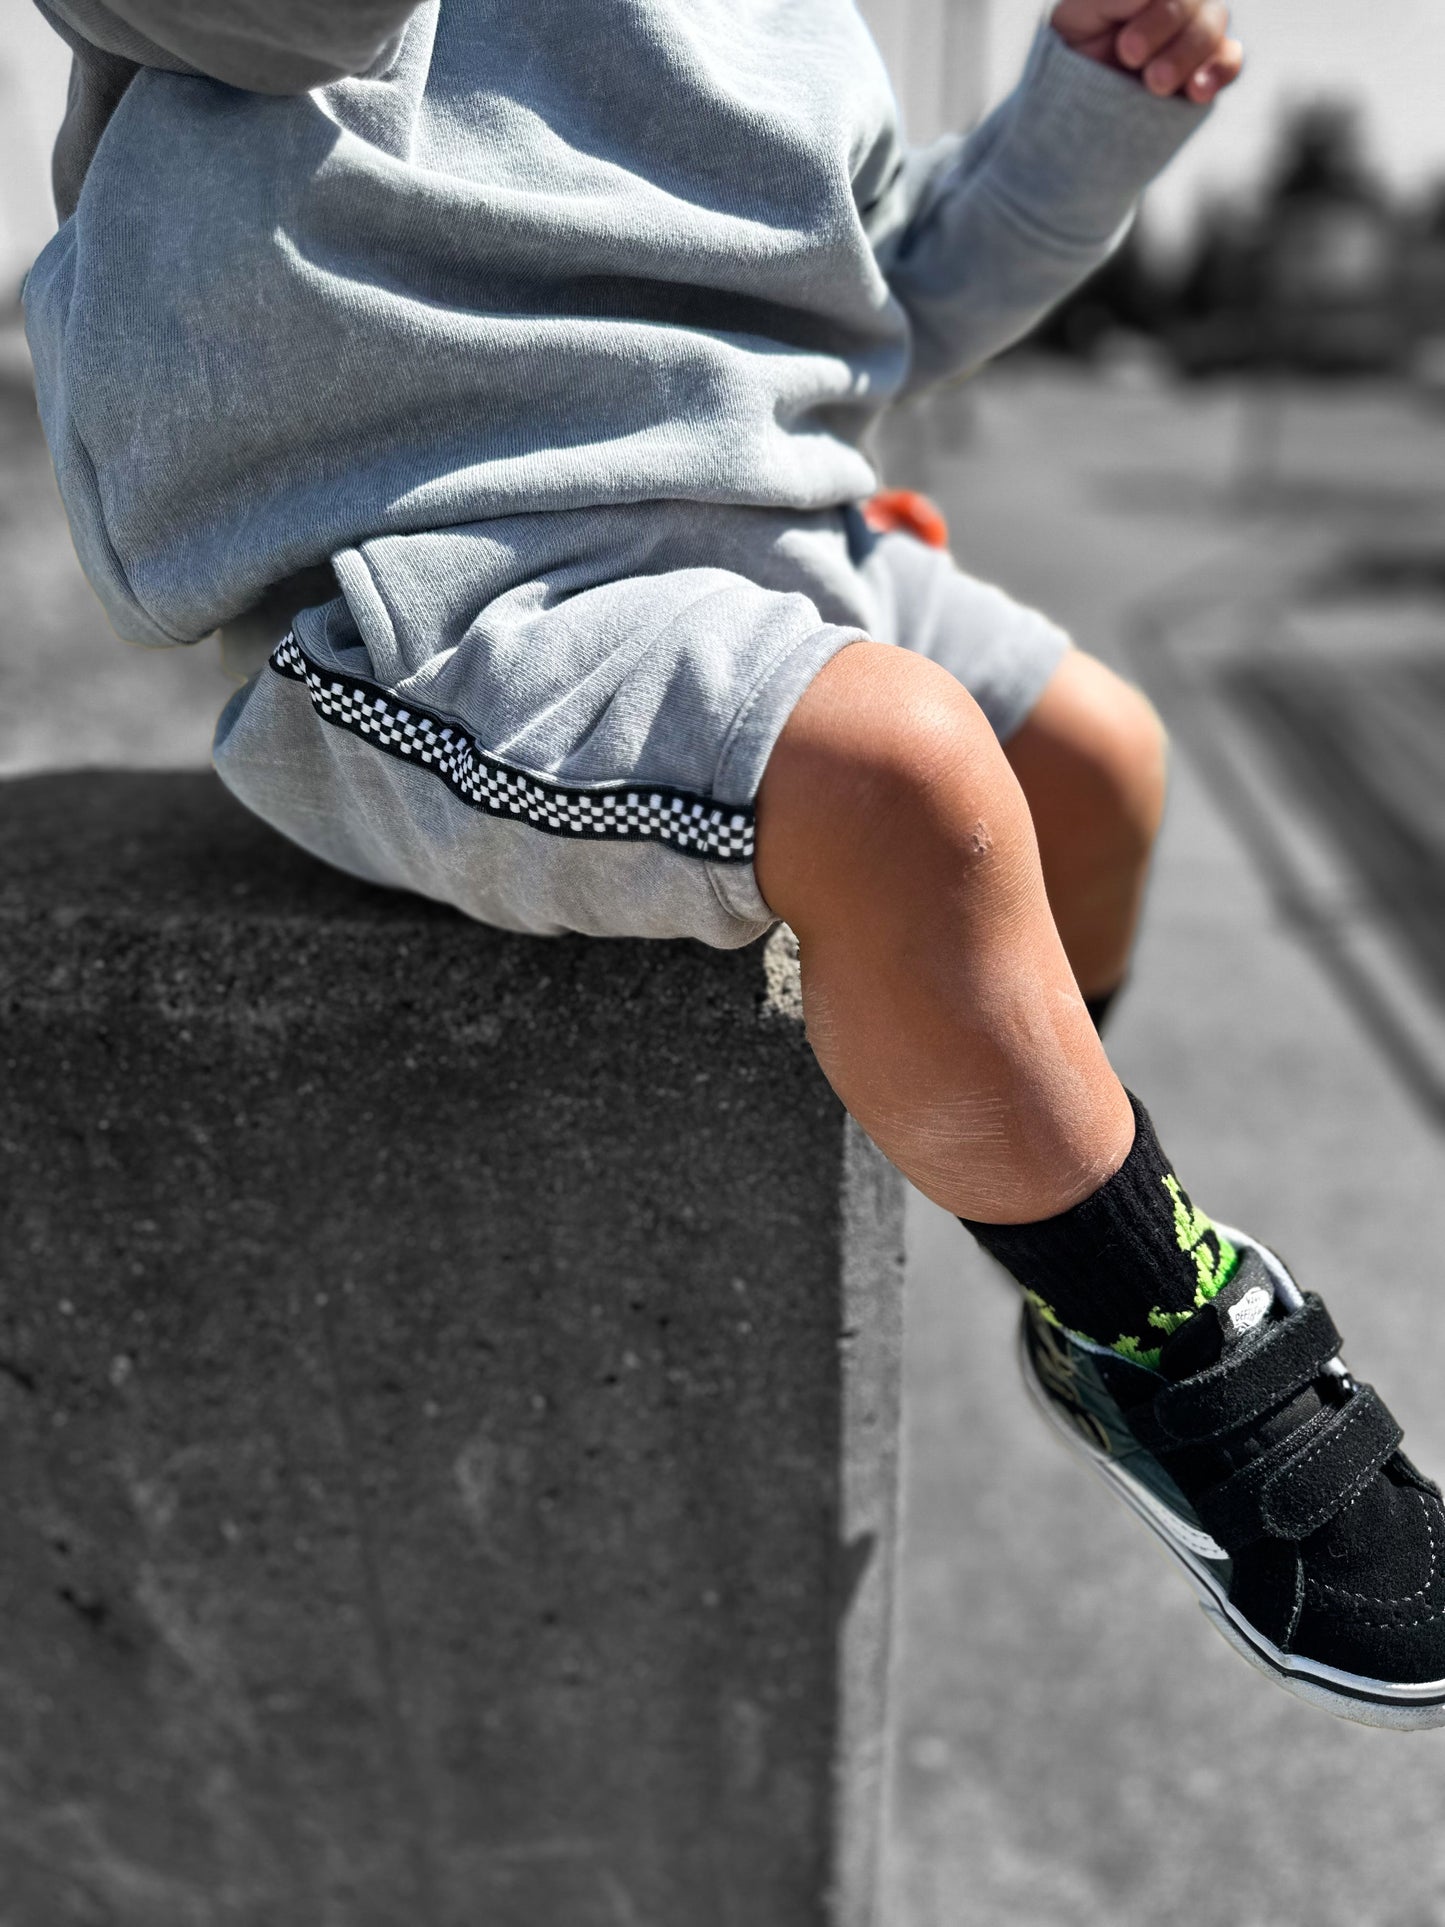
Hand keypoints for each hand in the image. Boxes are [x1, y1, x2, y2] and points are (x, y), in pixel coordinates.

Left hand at [1050, 0, 1242, 103]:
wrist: (1078, 93)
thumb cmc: (1076, 43)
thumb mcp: (1075, 16)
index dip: (1157, 6)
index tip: (1125, 38)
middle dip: (1163, 23)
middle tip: (1129, 54)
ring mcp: (1199, 26)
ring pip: (1211, 26)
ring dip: (1184, 54)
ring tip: (1154, 83)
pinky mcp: (1211, 64)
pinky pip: (1230, 59)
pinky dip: (1218, 71)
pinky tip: (1197, 91)